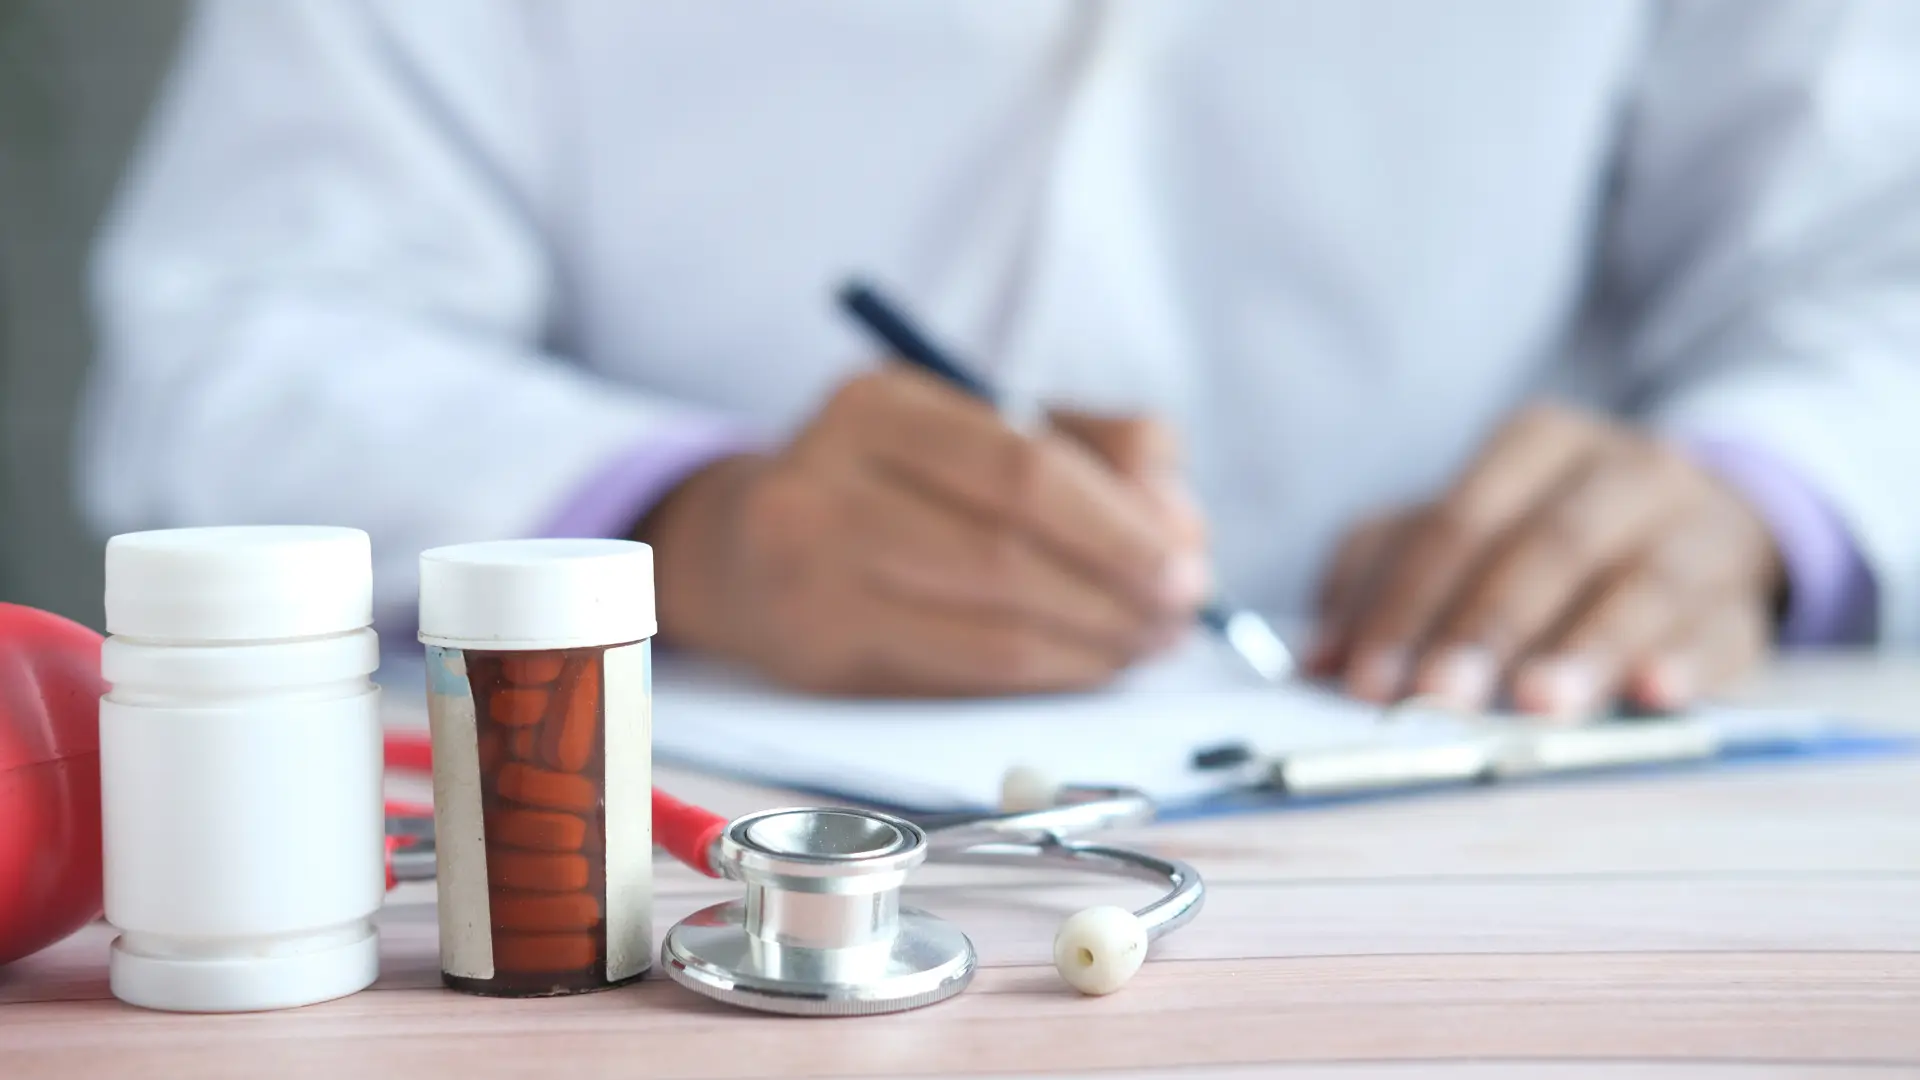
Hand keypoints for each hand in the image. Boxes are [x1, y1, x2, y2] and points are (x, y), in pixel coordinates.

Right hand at [638, 367, 1209, 695]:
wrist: (738, 549)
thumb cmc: (890, 482)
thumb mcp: (972, 424)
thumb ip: (1092, 449)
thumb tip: (1180, 527)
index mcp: (876, 406)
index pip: (1022, 469)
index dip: (1118, 526)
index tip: (1185, 562)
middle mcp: (825, 486)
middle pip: (1008, 553)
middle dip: (1118, 593)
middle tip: (1178, 614)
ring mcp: (811, 580)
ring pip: (991, 632)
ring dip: (1094, 647)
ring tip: (1145, 643)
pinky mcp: (819, 660)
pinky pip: (963, 680)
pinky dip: (1045, 679)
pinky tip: (1087, 666)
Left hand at [1308, 404, 1782, 717]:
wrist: (1706, 523)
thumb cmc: (1549, 536)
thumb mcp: (1463, 533)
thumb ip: (1383, 580)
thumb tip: (1315, 660)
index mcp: (1536, 445)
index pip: (1460, 522)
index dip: (1407, 603)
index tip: (1366, 679)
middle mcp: (1622, 472)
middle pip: (1545, 547)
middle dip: (1484, 629)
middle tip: (1436, 701)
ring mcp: (1696, 531)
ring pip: (1639, 584)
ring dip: (1583, 649)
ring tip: (1537, 707)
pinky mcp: (1743, 599)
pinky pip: (1722, 627)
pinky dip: (1688, 660)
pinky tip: (1655, 694)